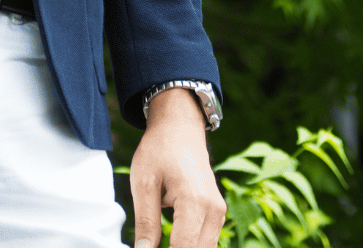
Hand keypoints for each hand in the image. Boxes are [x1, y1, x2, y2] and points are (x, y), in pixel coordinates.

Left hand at [129, 88, 224, 247]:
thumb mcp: (143, 184)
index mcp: (195, 201)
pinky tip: (171, 240)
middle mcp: (214, 210)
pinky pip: (206, 241)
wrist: (179, 126)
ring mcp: (219, 211)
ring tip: (158, 242)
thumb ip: (145, 223)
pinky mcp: (217, 212)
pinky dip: (190, 244)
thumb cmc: (159, 149)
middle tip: (150, 245)